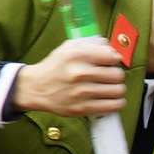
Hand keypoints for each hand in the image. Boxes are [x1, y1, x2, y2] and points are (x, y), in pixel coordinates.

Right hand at [14, 34, 130, 118]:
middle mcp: (79, 73)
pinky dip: (117, 102)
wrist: (35, 88)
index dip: (114, 59)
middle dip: (116, 75)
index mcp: (76, 56)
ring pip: (118, 90)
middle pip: (117, 74)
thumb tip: (112, 48)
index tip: (111, 62)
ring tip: (110, 88)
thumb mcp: (67, 49)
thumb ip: (90, 45)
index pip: (111, 56)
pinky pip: (113, 106)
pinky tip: (111, 99)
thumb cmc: (54, 68)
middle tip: (110, 76)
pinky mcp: (83, 108)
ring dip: (117, 89)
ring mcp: (82, 92)